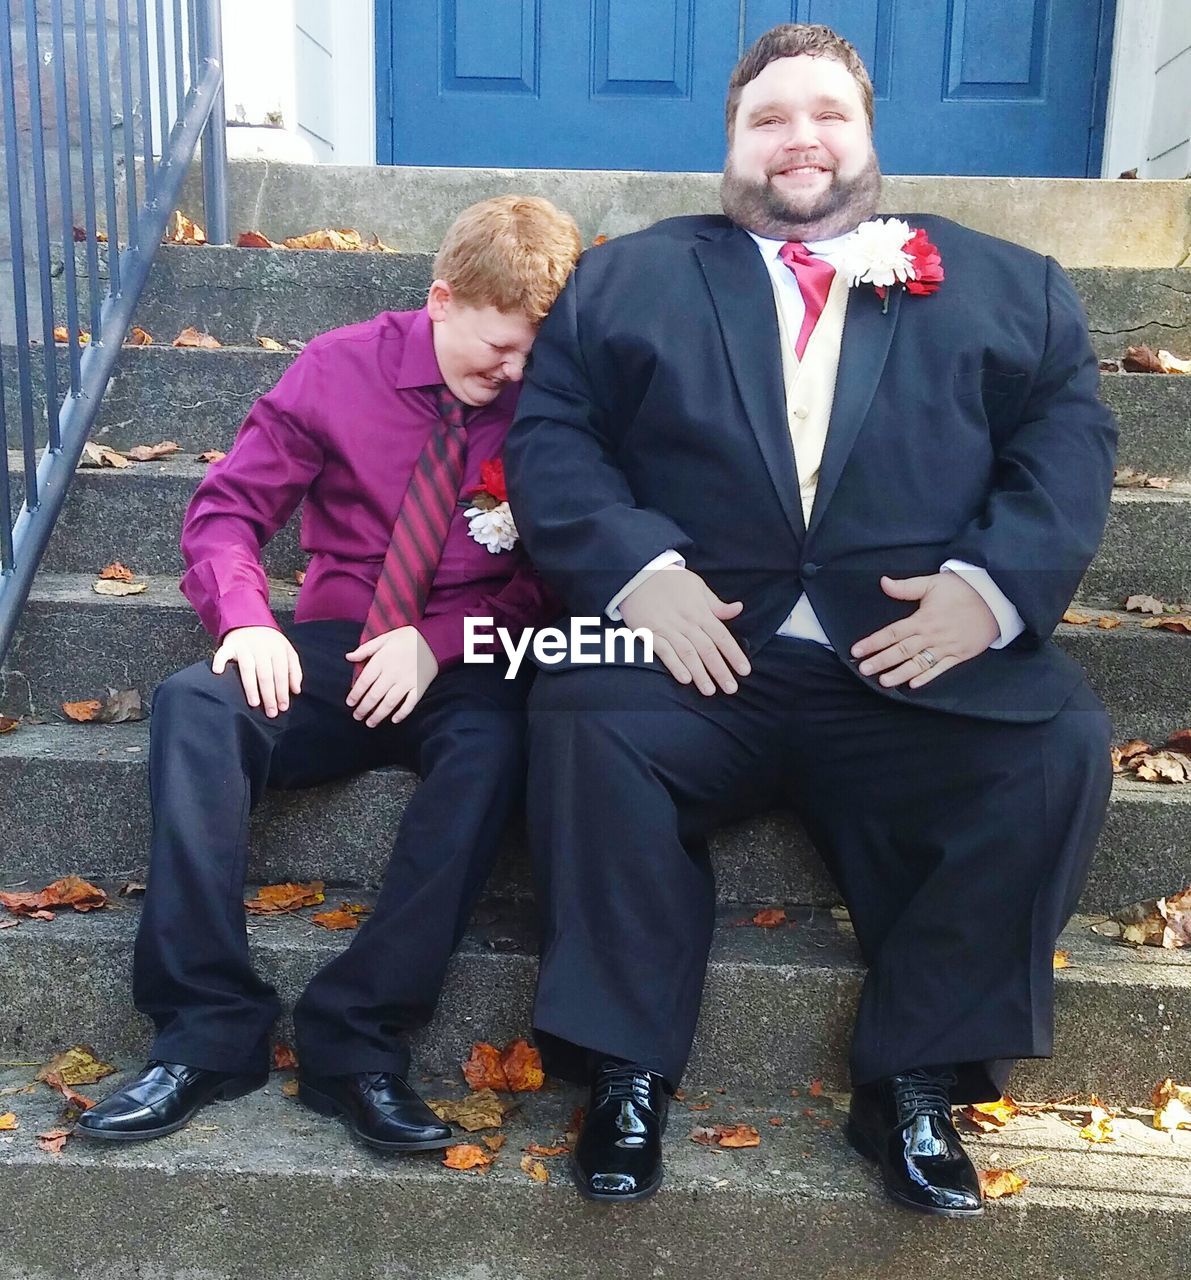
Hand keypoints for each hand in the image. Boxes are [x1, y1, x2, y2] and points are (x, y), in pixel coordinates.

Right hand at [212, 625, 302, 716]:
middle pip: (266, 674)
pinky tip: (219, 673)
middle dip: (269, 695)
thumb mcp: (287, 651)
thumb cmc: (270, 642)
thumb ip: (294, 670)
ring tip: (254, 703)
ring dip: (251, 687)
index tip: (283, 707)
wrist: (250, 621)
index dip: (282, 691)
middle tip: (270, 712)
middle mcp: (262, 648)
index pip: (281, 673)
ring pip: (248, 668)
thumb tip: (296, 690)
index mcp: (278, 649)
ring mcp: (245, 646)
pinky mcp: (230, 645)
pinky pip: (222, 653)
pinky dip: (219, 661)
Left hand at [345, 626, 438, 726]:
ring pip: (389, 703)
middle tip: (357, 716)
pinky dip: (402, 713)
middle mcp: (393, 673)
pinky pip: (410, 703)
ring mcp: (407, 681)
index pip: (364, 681)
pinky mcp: (419, 687)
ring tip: (370, 723)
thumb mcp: (385, 638)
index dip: (355, 694)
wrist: (434, 639)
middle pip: (374, 695)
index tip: (350, 703)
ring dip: (378, 715)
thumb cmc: (407, 638)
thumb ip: (366, 648)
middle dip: (364, 708)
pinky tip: (394, 720)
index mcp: (382, 660)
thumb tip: (348, 657)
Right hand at [619, 568, 750, 694]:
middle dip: (720, 670)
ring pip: (687, 653)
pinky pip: (663, 651)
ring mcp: (667, 628)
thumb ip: (716, 604)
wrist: (637, 572)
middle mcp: (686, 622)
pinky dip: (674, 665)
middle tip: (731, 688)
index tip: (744, 671)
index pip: (722, 636)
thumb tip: (738, 609)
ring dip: (699, 673)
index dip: (734, 654)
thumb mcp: (697, 586)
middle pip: (707, 649)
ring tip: (709, 690)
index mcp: (700, 611)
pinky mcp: (649, 632)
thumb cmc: (669, 579)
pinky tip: (684, 679)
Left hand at [850, 573, 999, 689]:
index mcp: (923, 618)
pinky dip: (927, 677)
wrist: (996, 598)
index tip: (857, 650)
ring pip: (919, 663)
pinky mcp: (960, 654)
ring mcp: (947, 647)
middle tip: (863, 669)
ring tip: (883, 681)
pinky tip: (913, 685)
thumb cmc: (963, 589)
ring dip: (900, 673)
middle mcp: (933, 635)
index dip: (873, 642)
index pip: (892, 632)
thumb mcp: (933, 583)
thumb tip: (883, 582)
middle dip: (881, 661)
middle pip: (902, 651)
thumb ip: (906, 587)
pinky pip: (941, 669)